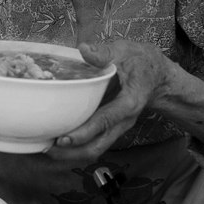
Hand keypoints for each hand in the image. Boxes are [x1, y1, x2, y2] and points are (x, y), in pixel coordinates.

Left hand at [48, 39, 178, 161]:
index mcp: (129, 102)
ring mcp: (117, 126)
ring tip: (47, 149)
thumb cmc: (140, 61)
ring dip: (72, 153)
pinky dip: (76, 146)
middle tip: (48, 149)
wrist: (157, 75)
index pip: (106, 121)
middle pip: (98, 145)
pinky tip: (57, 142)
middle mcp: (124, 120)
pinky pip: (94, 142)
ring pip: (95, 148)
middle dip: (73, 152)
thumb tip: (84, 49)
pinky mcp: (110, 127)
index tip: (64, 139)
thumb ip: (104, 52)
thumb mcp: (124, 51)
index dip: (85, 132)